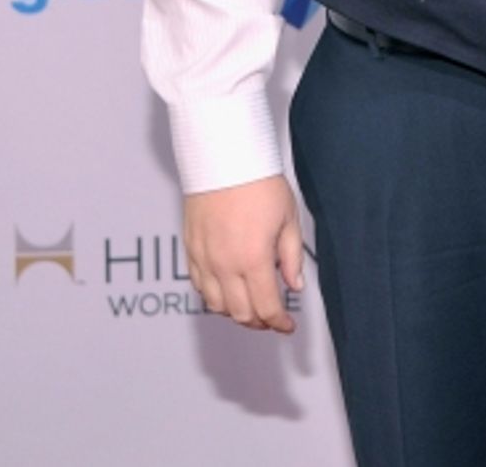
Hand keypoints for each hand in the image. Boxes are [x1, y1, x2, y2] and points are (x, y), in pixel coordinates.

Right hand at [184, 174, 303, 332]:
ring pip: (217, 306)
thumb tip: (294, 286)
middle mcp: (225, 266)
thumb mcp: (288, 218)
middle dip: (259, 322)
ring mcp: (204, 260)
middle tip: (272, 319)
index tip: (288, 325)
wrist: (223, 159)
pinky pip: (199, 287)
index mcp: (253, 259)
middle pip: (240, 313)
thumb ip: (291, 257)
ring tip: (251, 307)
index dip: (279, 323)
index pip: (266, 307)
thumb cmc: (259, 183)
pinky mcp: (191, 251)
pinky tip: (228, 291)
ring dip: (235, 313)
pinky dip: (214, 297)